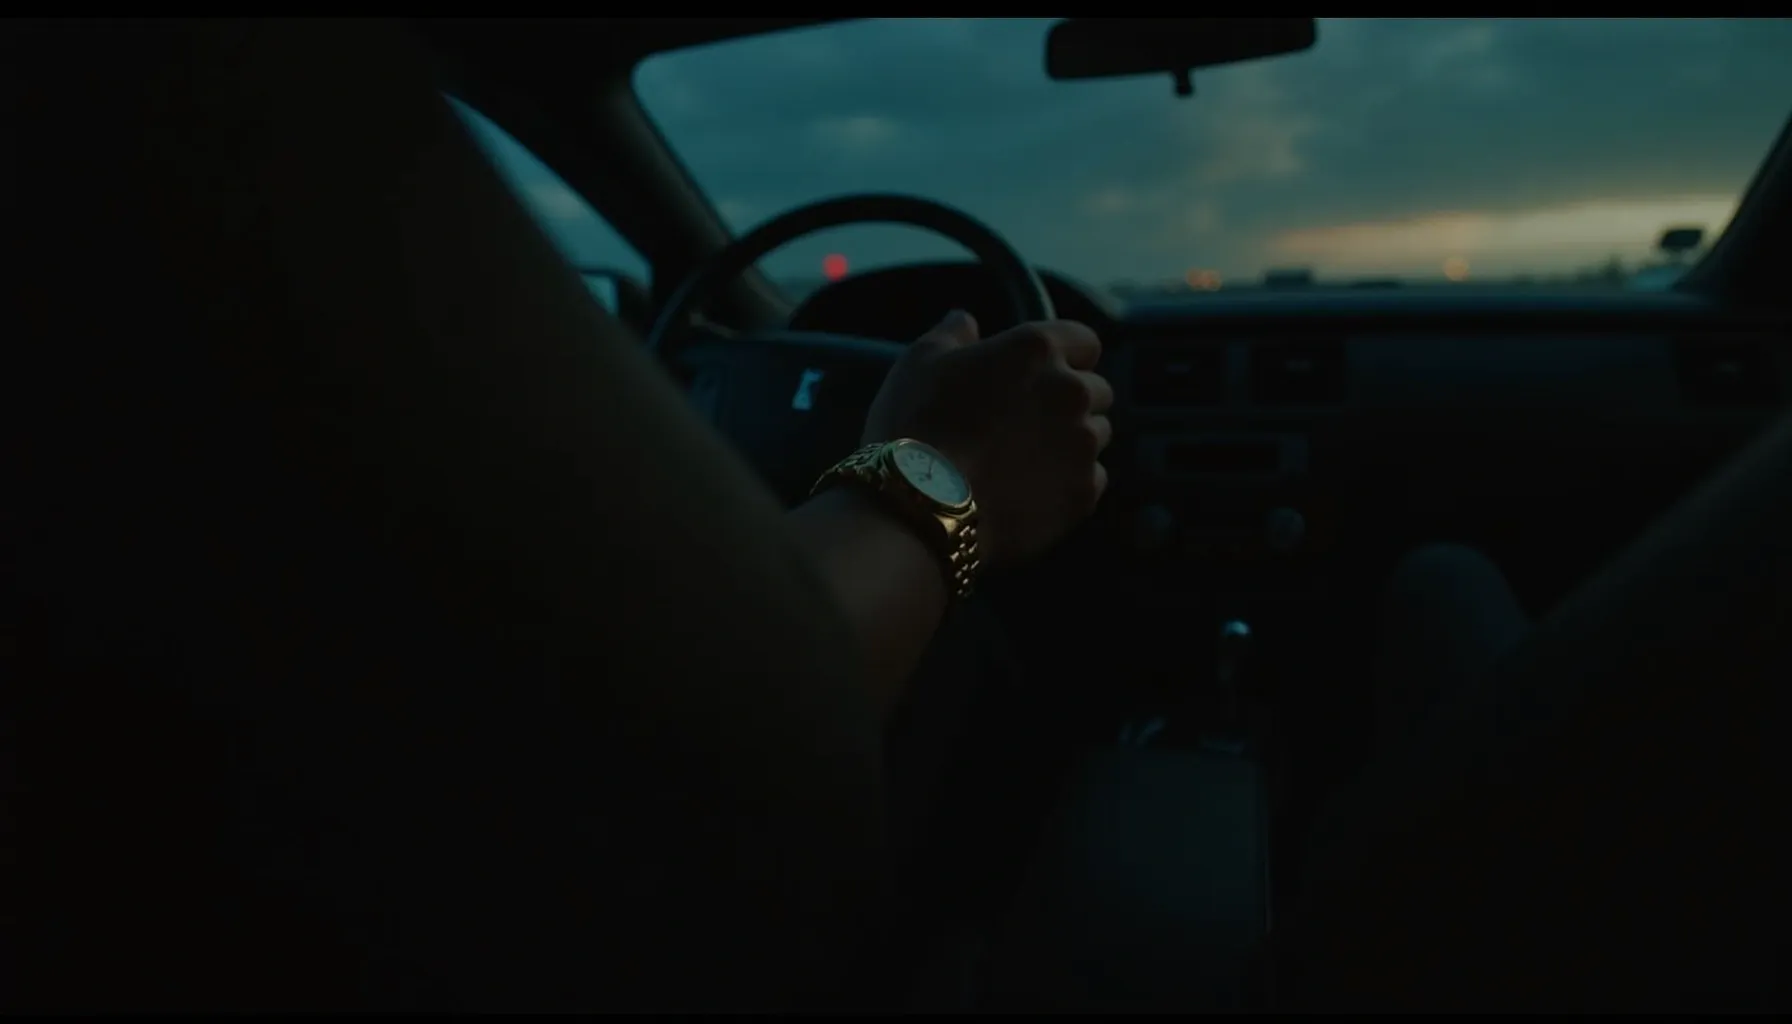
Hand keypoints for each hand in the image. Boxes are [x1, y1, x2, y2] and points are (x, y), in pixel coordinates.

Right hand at [862, 310, 1113, 565]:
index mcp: (1037, 349)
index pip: (1084, 341)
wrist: (922, 506)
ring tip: (1028, 460)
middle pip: (1097, 390)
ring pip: (1097, 436)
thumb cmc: (916, 426)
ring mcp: (1082, 445)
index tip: (1044, 374)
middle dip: (1070, 402)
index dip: (1066, 356)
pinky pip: (1091, 480)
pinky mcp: (1083, 493)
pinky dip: (1068, 483)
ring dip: (1072, 442)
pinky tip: (1032, 491)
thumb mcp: (919, 362)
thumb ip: (951, 334)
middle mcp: (1071, 391)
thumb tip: (965, 320)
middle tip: (1029, 422)